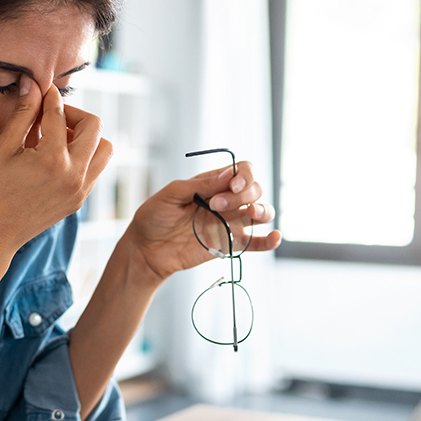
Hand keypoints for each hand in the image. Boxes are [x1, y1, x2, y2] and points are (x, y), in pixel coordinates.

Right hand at [0, 75, 113, 254]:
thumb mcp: (2, 149)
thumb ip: (22, 115)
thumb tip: (32, 84)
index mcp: (53, 159)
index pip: (59, 114)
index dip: (48, 96)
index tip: (41, 89)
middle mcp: (74, 175)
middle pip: (95, 126)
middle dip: (74, 114)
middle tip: (51, 116)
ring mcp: (80, 190)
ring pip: (104, 149)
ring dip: (86, 136)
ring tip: (58, 137)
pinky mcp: (79, 201)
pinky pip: (95, 169)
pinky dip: (84, 155)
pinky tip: (57, 156)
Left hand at [125, 161, 281, 281]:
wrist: (146, 249)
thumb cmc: (154, 217)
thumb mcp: (171, 195)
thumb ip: (200, 185)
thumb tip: (228, 176)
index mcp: (213, 183)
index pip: (242, 171)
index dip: (244, 176)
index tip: (231, 185)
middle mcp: (226, 201)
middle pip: (254, 189)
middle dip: (242, 194)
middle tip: (215, 205)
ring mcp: (230, 222)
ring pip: (261, 212)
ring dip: (263, 210)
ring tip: (251, 213)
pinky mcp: (230, 244)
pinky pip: (256, 242)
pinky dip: (269, 240)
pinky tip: (274, 237)